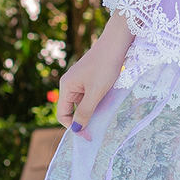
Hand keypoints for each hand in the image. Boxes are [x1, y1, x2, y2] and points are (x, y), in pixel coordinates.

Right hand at [57, 12, 132, 134]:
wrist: (117, 43)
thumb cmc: (105, 66)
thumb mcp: (95, 92)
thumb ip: (85, 112)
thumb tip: (75, 130)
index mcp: (66, 87)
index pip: (63, 115)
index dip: (73, 127)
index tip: (89, 136)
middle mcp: (70, 84)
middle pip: (72, 110)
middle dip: (83, 120)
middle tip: (98, 129)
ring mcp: (80, 81)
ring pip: (82, 103)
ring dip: (92, 111)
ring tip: (104, 115)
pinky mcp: (90, 78)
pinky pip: (89, 96)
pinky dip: (97, 102)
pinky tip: (107, 104)